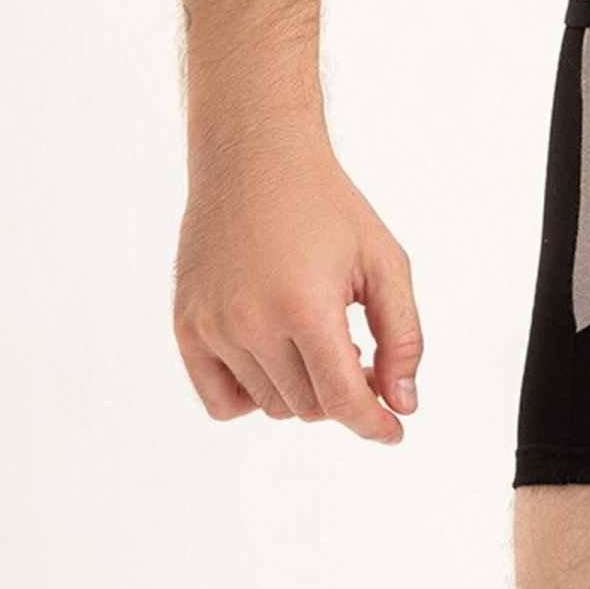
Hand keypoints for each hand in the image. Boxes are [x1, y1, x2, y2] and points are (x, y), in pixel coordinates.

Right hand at [173, 131, 423, 441]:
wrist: (255, 158)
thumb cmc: (327, 206)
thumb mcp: (384, 260)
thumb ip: (403, 336)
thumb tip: (402, 403)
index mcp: (305, 305)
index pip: (342, 400)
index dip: (374, 424)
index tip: (394, 430)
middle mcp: (250, 323)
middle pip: (309, 407)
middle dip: (344, 393)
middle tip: (363, 355)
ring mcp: (211, 328)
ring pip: (270, 406)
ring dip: (303, 389)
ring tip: (320, 338)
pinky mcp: (186, 327)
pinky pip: (222, 401)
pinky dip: (254, 395)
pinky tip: (277, 356)